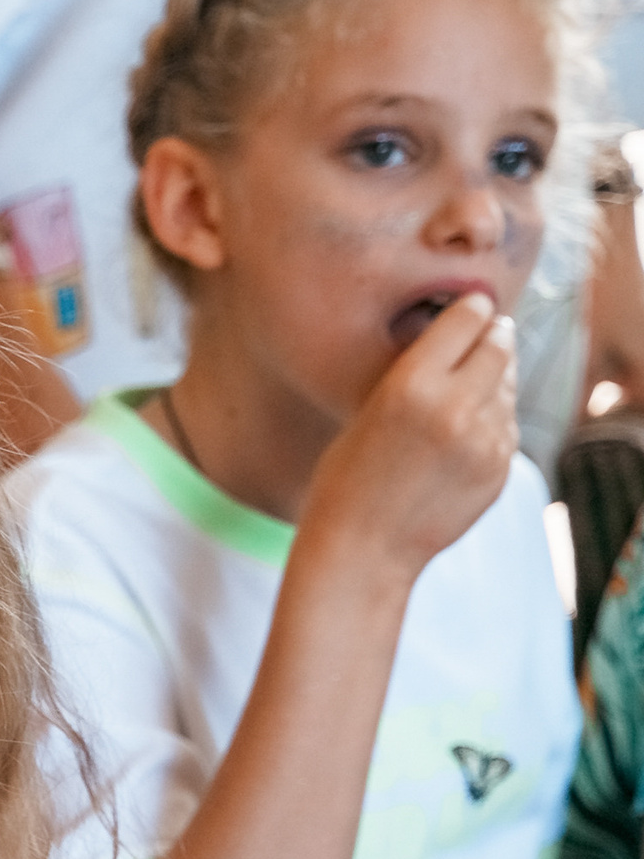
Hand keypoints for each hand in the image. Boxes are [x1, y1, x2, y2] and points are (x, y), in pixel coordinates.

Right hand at [301, 292, 517, 588]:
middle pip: (501, 343)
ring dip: (493, 381)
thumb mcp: (368, 410)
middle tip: (481, 338)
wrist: (362, 550)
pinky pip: (508, 425)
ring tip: (460, 398)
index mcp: (412, 386)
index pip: (470, 316)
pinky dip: (492, 422)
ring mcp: (485, 441)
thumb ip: (419, 373)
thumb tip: (473, 334)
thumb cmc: (348, 478)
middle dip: (492, 337)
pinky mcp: (500, 468)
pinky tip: (459, 440)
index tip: (468, 308)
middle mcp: (455, 408)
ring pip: (509, 384)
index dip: (469, 309)